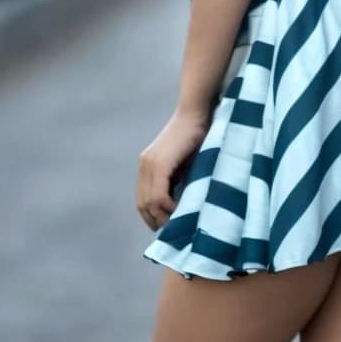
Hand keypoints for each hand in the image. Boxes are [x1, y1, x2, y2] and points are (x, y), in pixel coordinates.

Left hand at [136, 109, 208, 230]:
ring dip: (162, 216)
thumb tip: (181, 203)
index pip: (143, 200)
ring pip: (148, 202)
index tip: (167, 225)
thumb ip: (179, 178)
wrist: (197, 111)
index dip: (152, 216)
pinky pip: (157, 195)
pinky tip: (178, 210)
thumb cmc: (197, 134)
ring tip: (177, 223)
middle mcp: (144, 165)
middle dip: (155, 221)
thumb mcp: (185, 162)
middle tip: (172, 230)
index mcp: (148, 165)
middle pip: (142, 204)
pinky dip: (166, 206)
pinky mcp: (160, 164)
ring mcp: (150, 164)